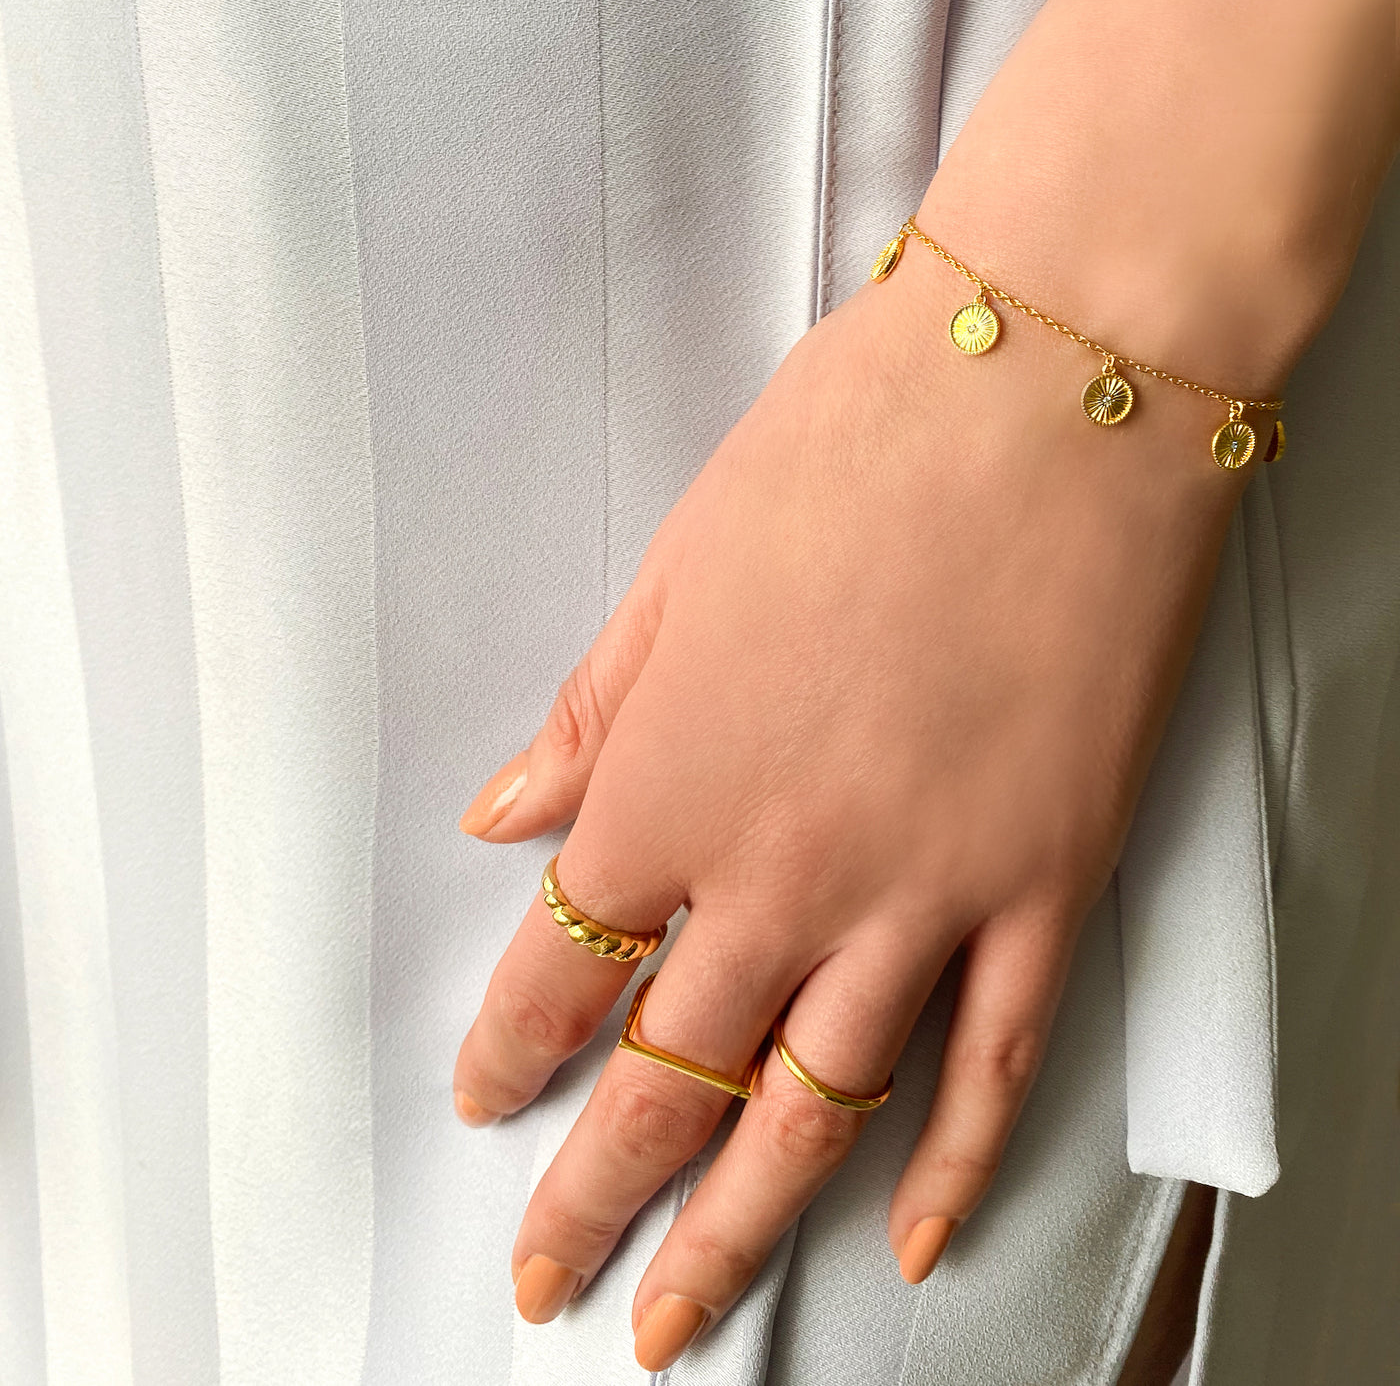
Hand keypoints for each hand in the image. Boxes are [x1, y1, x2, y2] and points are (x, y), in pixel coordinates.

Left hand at [452, 229, 1250, 1370]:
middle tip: (548, 1278)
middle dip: (592, 1193)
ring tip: (678, 1317)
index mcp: (669, 783)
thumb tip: (511, 818)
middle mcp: (781, 872)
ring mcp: (922, 895)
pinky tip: (905, 1238)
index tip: (484, 1097)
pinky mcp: (1045, 886)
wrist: (1043, 393)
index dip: (507, 1050)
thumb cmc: (848, 451)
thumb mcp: (675, 571)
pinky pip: (990, 1064)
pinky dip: (947, 1165)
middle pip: (665, 1079)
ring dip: (734, 1230)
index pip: (557, 967)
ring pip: (811, 1112)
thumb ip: (592, 717)